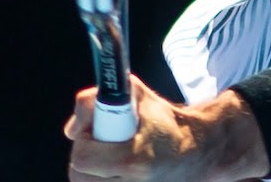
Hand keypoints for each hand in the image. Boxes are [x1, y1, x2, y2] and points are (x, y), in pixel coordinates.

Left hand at [65, 74, 267, 181]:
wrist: (198, 150)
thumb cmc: (166, 123)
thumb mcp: (137, 97)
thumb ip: (98, 100)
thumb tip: (71, 128)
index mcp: (134, 160)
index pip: (83, 159)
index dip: (83, 142)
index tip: (93, 132)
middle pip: (80, 176)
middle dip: (85, 158)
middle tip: (100, 146)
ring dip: (92, 172)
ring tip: (109, 158)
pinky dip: (104, 178)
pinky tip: (116, 170)